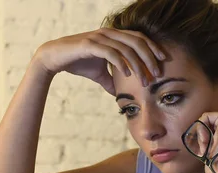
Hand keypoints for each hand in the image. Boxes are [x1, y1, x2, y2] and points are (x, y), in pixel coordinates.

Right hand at [33, 28, 164, 94]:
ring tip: (144, 79)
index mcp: (113, 36)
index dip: (152, 48)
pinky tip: (127, 74)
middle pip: (137, 41)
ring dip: (138, 64)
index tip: (163, 62)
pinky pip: (110, 52)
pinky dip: (121, 63)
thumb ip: (111, 80)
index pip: (139, 39)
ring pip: (126, 47)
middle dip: (150, 57)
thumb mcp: (99, 74)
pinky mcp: (89, 44)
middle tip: (158, 73)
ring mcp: (99, 37)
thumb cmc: (77, 63)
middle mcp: (108, 32)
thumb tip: (119, 93)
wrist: (54, 58)